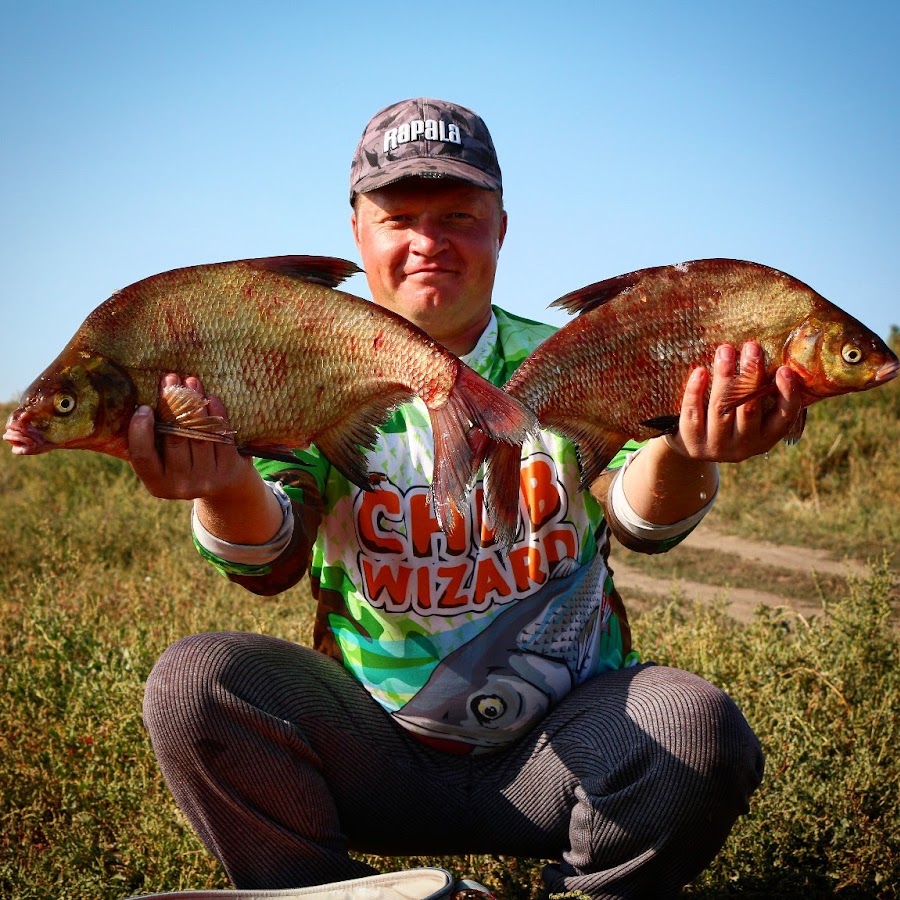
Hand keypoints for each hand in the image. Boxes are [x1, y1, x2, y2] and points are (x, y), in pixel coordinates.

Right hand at [128, 374, 255, 501]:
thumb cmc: (186, 463)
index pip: (143, 456)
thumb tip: (138, 399)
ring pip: (200, 435)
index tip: (144, 406)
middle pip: (175, 439)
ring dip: (196, 404)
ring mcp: (207, 479)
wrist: (226, 486)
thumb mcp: (164, 460)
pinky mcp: (230, 470)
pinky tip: (212, 398)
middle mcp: (181, 486)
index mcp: (157, 483)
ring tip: (192, 381)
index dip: (140, 431)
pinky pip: (222, 437)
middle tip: (170, 379)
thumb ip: (152, 440)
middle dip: (172, 404)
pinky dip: (217, 414)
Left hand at [666, 341, 802, 463]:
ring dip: (724, 376)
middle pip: (749, 408)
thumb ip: (760, 394)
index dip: (787, 394)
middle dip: (751, 376)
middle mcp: (744, 445)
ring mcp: (716, 446)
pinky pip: (693, 413)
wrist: (693, 446)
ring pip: (720, 408)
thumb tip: (767, 355)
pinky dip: (696, 391)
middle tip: (752, 347)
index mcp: (765, 438)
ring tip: (725, 350)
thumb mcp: (750, 416)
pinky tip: (700, 371)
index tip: (784, 369)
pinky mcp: (691, 442)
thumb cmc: (729, 421)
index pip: (784, 417)